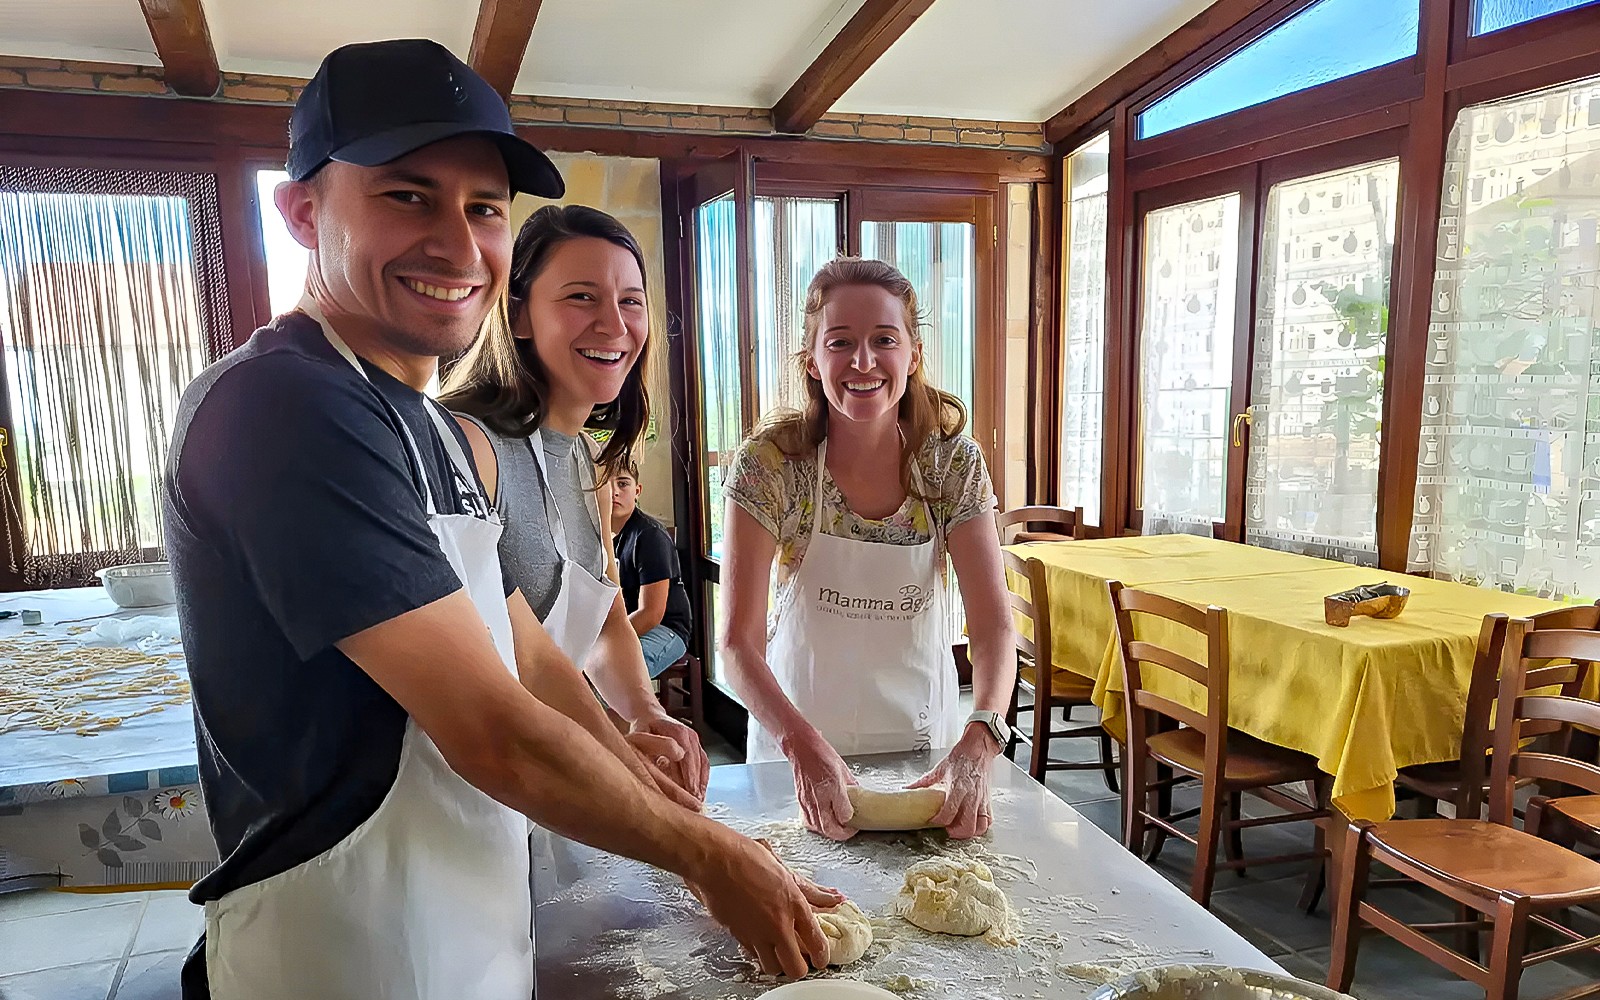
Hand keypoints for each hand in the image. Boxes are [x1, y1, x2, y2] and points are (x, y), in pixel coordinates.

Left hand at [628, 732, 701, 811]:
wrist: (650, 717)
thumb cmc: (644, 729)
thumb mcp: (642, 736)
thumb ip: (652, 749)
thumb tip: (663, 763)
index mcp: (677, 732)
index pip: (686, 756)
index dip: (688, 774)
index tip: (689, 790)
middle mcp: (689, 735)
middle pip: (696, 762)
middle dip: (696, 783)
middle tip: (694, 801)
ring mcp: (695, 740)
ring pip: (702, 763)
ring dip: (701, 782)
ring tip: (698, 800)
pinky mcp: (697, 746)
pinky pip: (704, 763)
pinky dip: (703, 778)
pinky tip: (700, 791)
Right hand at [689, 830, 831, 978]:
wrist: (717, 861)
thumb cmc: (747, 858)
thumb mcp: (784, 870)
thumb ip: (809, 890)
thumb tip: (832, 897)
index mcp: (795, 904)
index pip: (817, 942)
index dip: (822, 956)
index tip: (821, 958)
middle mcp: (778, 923)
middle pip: (796, 968)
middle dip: (800, 969)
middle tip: (799, 961)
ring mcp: (758, 932)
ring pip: (773, 968)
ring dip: (777, 964)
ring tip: (778, 953)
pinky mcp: (739, 935)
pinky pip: (754, 955)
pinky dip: (759, 953)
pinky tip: (760, 941)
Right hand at [781, 728, 856, 840]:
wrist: (802, 749)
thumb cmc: (823, 756)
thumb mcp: (844, 772)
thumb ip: (850, 790)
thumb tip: (853, 804)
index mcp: (832, 789)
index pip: (843, 816)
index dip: (850, 826)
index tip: (855, 826)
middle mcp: (818, 798)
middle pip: (828, 828)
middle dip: (839, 834)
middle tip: (847, 831)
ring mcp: (806, 801)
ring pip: (817, 827)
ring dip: (827, 832)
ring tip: (835, 828)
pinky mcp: (800, 801)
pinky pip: (807, 821)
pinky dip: (815, 826)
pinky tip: (821, 822)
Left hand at [908, 724, 997, 838]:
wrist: (978, 749)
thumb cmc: (961, 758)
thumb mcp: (939, 769)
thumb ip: (924, 782)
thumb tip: (908, 789)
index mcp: (957, 787)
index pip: (948, 813)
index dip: (939, 821)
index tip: (932, 821)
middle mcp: (971, 796)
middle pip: (967, 826)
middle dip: (956, 833)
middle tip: (947, 830)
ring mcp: (981, 800)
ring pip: (980, 826)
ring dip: (969, 832)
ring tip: (959, 829)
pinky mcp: (988, 800)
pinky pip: (988, 820)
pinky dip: (981, 826)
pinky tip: (971, 823)